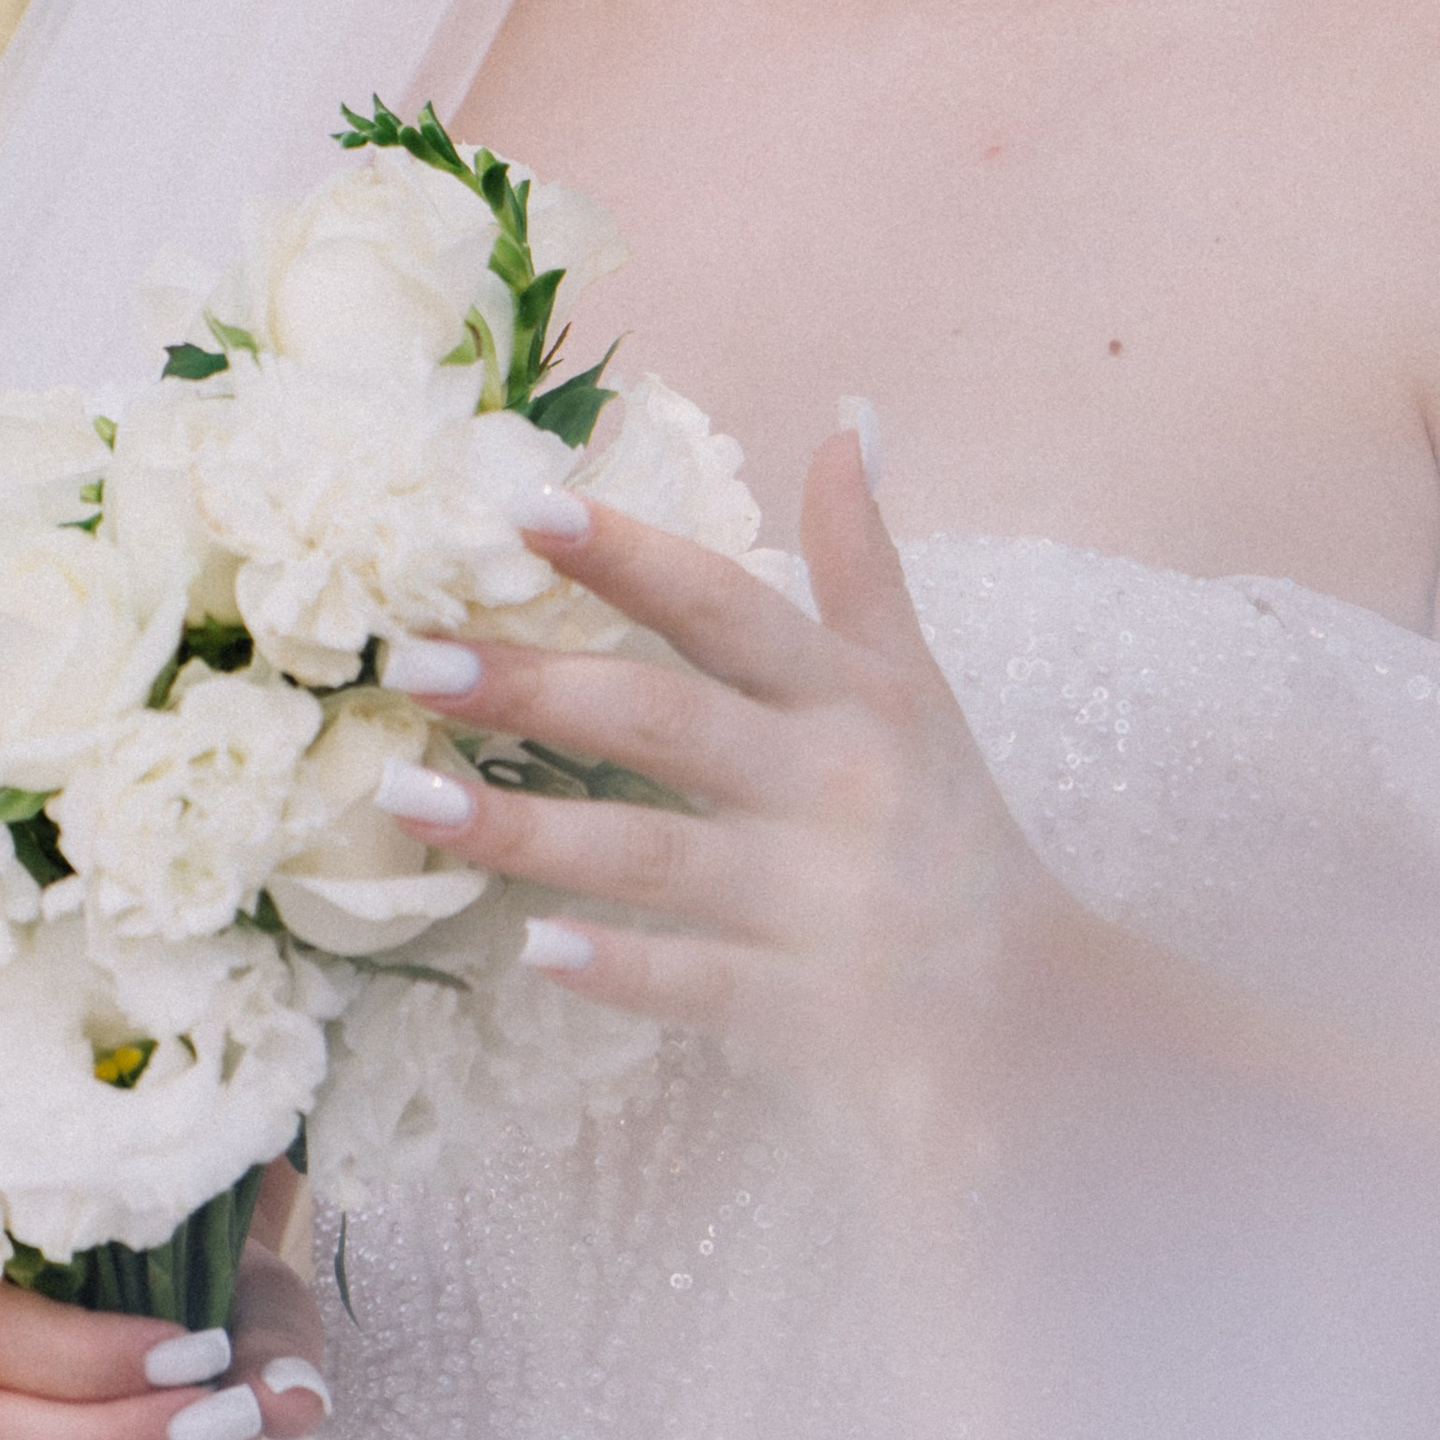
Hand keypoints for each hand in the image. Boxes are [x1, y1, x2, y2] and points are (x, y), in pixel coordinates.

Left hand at [384, 429, 1151, 1157]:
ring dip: (525, 829)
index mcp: (846, 699)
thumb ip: (865, 566)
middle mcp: (825, 785)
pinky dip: (619, 968)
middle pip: (663, 719)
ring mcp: (809, 900)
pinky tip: (532, 950)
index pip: (723, 606)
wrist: (1034, 1010)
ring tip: (405, 795)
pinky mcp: (797, 1006)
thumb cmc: (950, 828)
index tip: (525, 507)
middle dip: (536, 685)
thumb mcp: (917, 688)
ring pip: (649, 854)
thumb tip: (847, 429)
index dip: (627, 555)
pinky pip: (695, 982)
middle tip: (410, 659)